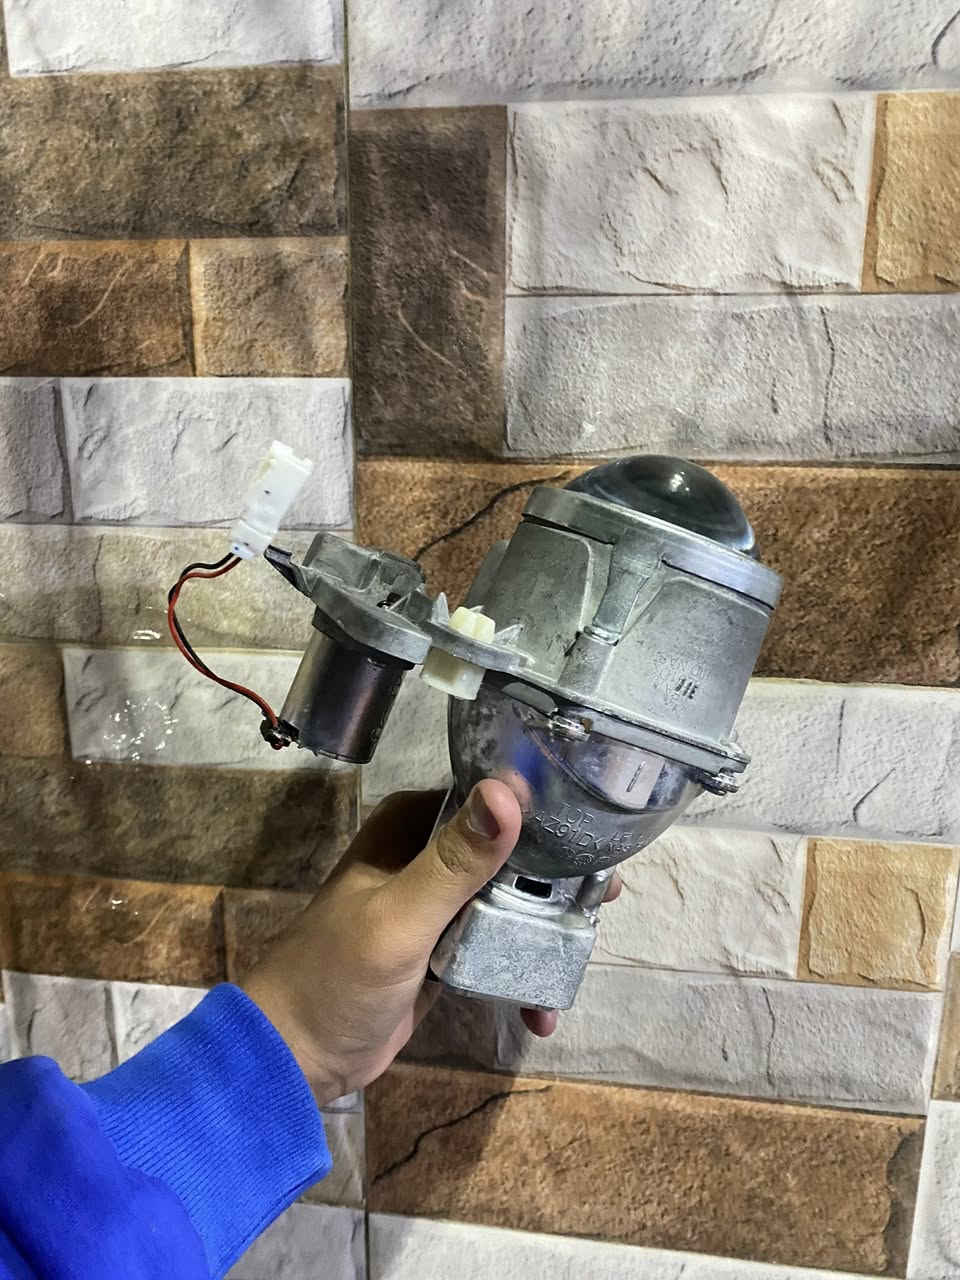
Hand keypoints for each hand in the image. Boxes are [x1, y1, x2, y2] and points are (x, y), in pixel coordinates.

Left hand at [242, 782, 618, 1105]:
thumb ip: (455, 861)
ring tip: (580, 958)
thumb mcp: (400, 917)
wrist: (296, 1057)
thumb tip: (509, 790)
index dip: (544, 813)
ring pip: (510, 901)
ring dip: (544, 930)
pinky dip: (520, 974)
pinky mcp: (445, 951)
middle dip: (556, 880)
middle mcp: (427, 854)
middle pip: (510, 851)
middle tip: (604, 899)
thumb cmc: (336, 978)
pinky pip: (496, 948)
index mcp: (410, 826)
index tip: (598, 835)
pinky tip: (541, 1011)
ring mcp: (438, 905)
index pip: (489, 798)